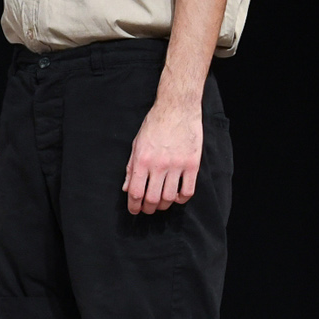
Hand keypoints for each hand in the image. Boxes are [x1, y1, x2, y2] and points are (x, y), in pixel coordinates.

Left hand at [123, 98, 202, 214]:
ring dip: (164, 205)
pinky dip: (181, 199)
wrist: (177, 108)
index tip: (134, 210)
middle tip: (147, 209)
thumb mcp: (136, 144)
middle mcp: (159, 164)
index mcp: (142, 159)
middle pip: (152, 198)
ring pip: (169, 197)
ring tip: (161, 203)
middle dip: (148, 209)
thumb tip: (126, 188)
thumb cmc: (154, 124)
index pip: (135, 191)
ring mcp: (177, 165)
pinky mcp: (192, 164)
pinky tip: (176, 197)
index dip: (133, 205)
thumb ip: (131, 167)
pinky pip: (188, 190)